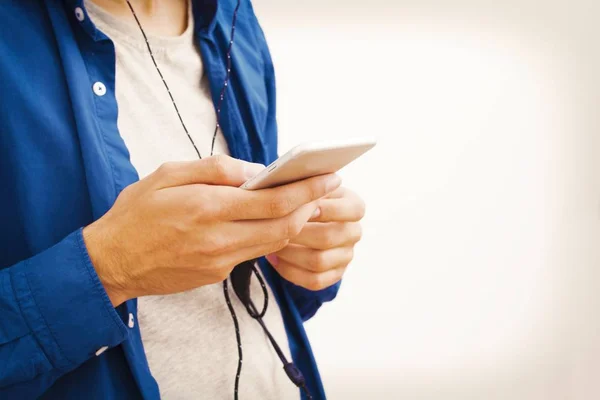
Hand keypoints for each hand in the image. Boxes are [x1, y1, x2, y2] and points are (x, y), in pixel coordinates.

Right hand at [83, 155, 341, 305]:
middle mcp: (220, 239)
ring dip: (296, 223)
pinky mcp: (217, 274)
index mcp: (208, 208)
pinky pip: (253, 253)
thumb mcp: (168, 174)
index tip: (329, 177)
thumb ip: (215, 170)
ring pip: (274, 243)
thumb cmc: (136, 213)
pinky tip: (273, 221)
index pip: (275, 201)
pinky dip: (271, 236)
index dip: (308, 190)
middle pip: (284, 227)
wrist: (112, 262)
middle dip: (312, 207)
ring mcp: (221, 261)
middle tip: (327, 189)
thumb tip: (256, 170)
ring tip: (307, 202)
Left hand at [266, 187, 364, 290]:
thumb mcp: (308, 184)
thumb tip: (290, 183)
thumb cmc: (301, 197)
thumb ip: (304, 183)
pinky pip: (313, 280)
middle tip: (275, 225)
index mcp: (354, 206)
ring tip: (269, 242)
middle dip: (299, 231)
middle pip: (329, 237)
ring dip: (290, 252)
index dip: (330, 209)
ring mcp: (345, 256)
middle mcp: (353, 232)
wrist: (302, 220)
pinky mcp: (334, 275)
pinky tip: (273, 258)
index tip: (307, 204)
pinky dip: (290, 270)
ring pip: (318, 260)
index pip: (355, 209)